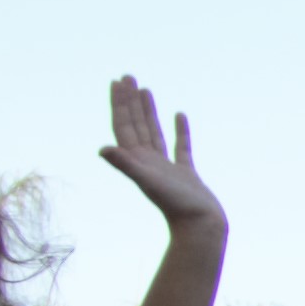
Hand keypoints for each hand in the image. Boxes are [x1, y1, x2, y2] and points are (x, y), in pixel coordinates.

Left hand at [99, 78, 220, 229]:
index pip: (124, 126)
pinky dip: (179, 130)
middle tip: (127, 77)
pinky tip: (179, 115)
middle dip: (130, 101)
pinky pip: (180, 146)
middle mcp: (147, 162)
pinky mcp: (185, 173)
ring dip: (148, 112)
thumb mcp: (149, 182)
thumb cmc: (177, 207)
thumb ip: (126, 165)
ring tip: (145, 91)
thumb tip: (103, 150)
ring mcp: (166, 167)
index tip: (117, 81)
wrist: (201, 228)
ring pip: (153, 132)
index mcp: (137, 160)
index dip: (120, 103)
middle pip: (135, 125)